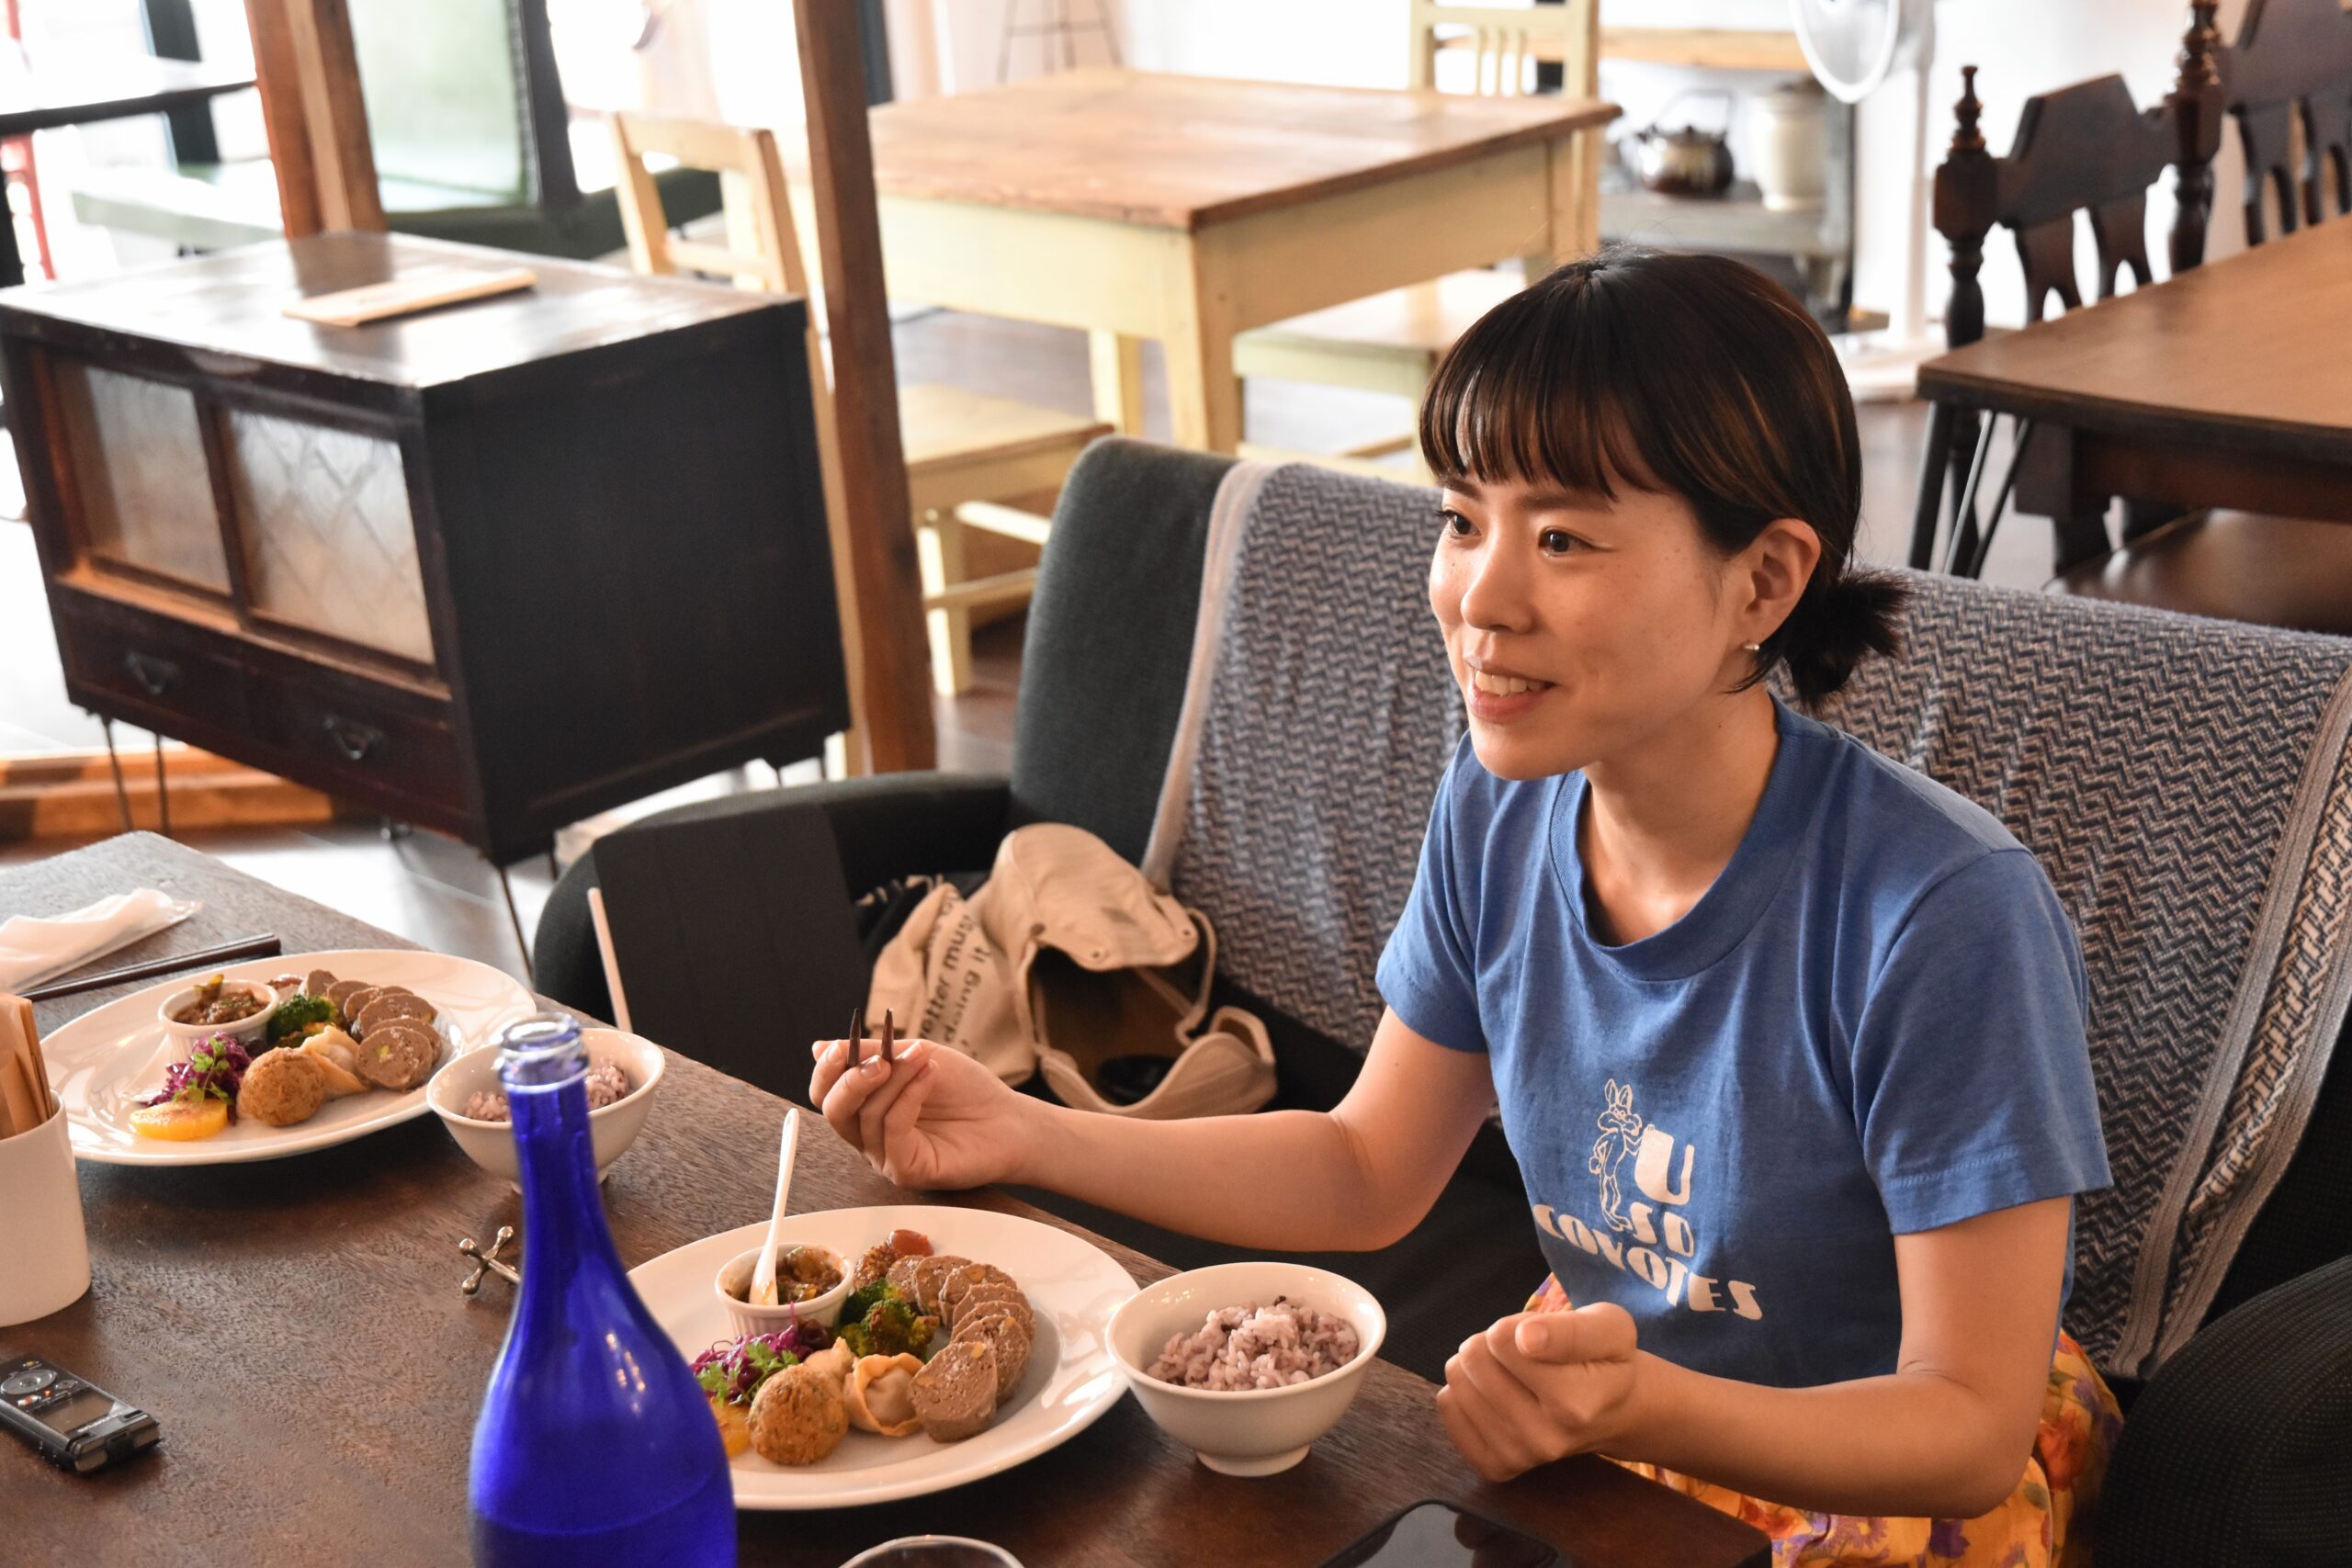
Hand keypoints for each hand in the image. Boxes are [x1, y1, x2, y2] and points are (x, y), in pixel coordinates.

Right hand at [807, 1035, 1034, 1190]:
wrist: (1007, 1119)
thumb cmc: (964, 1088)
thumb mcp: (915, 1057)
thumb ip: (872, 1052)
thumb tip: (818, 1047)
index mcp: (866, 1107)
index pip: (826, 1093)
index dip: (826, 1070)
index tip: (842, 1045)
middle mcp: (869, 1135)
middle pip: (834, 1111)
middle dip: (852, 1080)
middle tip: (881, 1059)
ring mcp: (885, 1156)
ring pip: (867, 1117)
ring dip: (895, 1079)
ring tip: (924, 1058)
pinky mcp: (906, 1171)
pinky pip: (893, 1133)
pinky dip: (908, 1099)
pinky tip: (929, 1077)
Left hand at [1436, 1303, 1640, 1482]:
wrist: (1614, 1412)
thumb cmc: (1608, 1362)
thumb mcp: (1610, 1328)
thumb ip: (1571, 1331)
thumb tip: (1525, 1338)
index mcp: (1576, 1403)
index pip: (1503, 1341)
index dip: (1515, 1325)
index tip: (1538, 1334)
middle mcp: (1547, 1438)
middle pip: (1475, 1358)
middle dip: (1493, 1342)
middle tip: (1524, 1352)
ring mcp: (1520, 1456)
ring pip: (1458, 1382)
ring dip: (1477, 1365)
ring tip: (1511, 1370)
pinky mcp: (1496, 1466)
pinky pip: (1449, 1408)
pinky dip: (1462, 1391)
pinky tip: (1492, 1392)